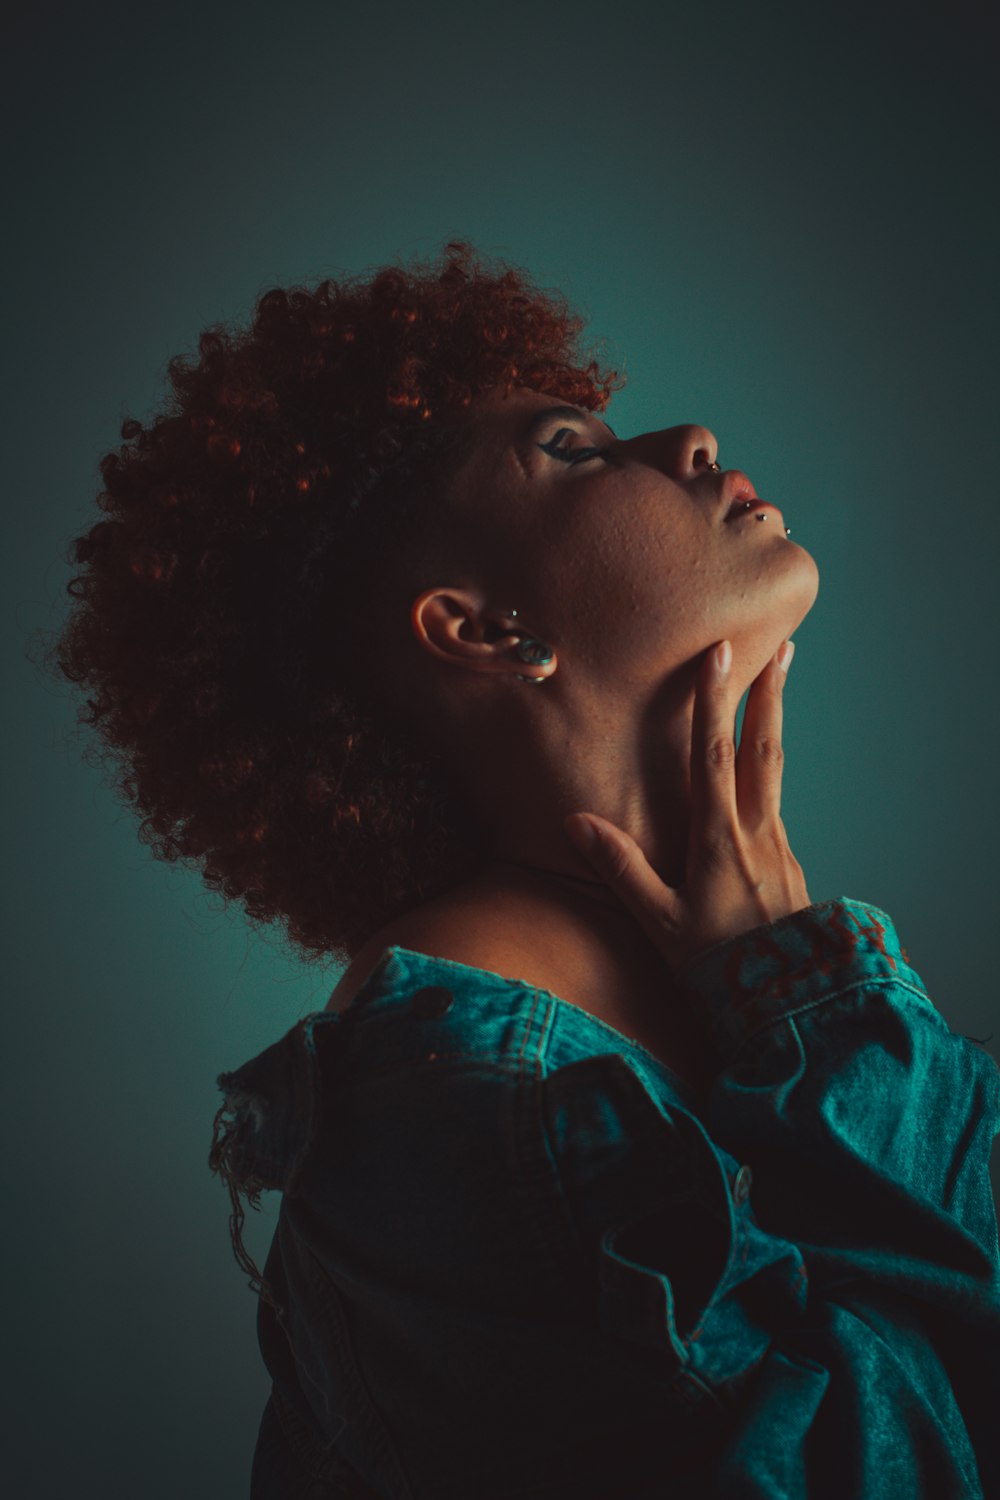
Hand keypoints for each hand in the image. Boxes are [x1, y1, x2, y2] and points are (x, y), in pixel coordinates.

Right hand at [563, 640, 810, 973]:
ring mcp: (779, 846)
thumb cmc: (717, 966)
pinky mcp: (789, 863)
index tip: (722, 653)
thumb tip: (576, 822)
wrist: (789, 1001)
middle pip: (762, 749)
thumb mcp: (660, 924)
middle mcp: (757, 832)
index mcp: (720, 840)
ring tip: (781, 684)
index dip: (715, 701)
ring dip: (774, 723)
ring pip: (775, 771)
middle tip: (784, 646)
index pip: (714, 756)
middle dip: (769, 695)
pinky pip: (775, 802)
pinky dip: (769, 768)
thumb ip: (621, 870)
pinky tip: (762, 765)